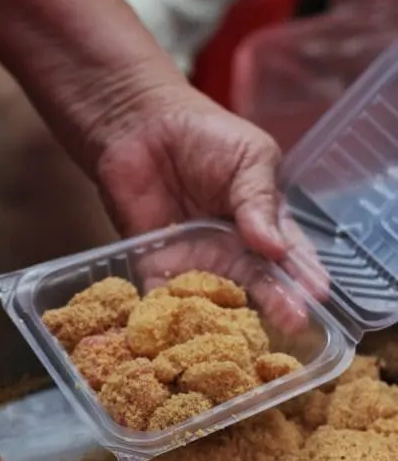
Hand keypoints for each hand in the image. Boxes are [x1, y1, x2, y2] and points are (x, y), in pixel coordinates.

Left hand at [91, 84, 328, 322]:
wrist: (142, 128)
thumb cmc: (206, 136)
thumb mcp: (250, 158)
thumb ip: (259, 200)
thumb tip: (273, 247)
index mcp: (264, 223)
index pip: (290, 256)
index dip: (304, 277)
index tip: (317, 296)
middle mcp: (233, 250)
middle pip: (258, 284)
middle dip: (278, 304)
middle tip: (293, 323)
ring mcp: (197, 262)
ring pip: (219, 298)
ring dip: (230, 316)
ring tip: (246, 332)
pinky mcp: (157, 267)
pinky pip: (166, 298)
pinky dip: (172, 314)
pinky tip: (185, 331)